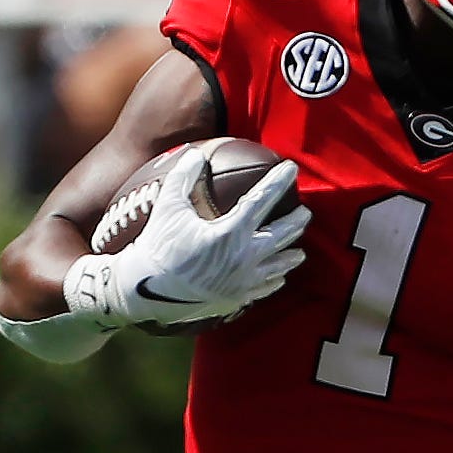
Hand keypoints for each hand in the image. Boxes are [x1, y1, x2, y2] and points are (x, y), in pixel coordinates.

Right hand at [73, 147, 309, 329]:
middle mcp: (245, 257)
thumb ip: (183, 178)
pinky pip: (265, 287)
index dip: (279, 181)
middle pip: (283, 235)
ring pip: (280, 265)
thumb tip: (196, 153)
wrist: (146, 292)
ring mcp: (245, 280)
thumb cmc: (156, 246)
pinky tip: (279, 277)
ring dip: (291, 255)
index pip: (263, 200)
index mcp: (231, 232)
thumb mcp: (167, 207)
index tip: (292, 168)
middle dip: (297, 221)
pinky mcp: (238, 298)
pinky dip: (274, 279)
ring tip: (300, 251)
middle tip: (305, 212)